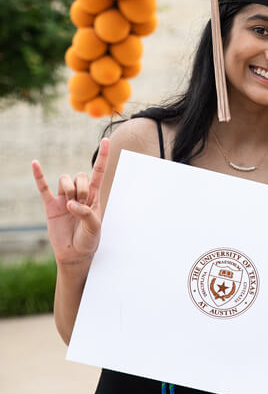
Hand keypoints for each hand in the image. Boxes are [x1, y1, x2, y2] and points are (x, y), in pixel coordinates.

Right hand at [31, 138, 109, 265]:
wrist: (75, 253)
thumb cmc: (89, 239)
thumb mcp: (95, 227)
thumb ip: (86, 214)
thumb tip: (70, 204)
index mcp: (94, 195)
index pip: (99, 171)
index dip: (103, 156)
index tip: (107, 140)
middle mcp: (79, 193)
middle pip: (79, 175)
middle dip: (82, 188)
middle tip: (82, 204)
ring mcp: (64, 198)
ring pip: (65, 180)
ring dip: (68, 189)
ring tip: (70, 205)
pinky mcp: (51, 206)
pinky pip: (43, 188)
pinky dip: (39, 176)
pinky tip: (35, 163)